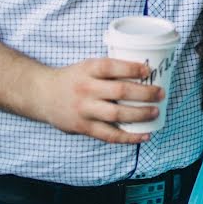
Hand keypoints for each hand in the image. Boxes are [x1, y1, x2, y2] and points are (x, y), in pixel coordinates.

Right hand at [37, 58, 163, 143]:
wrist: (42, 95)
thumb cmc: (73, 78)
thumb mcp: (87, 66)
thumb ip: (110, 69)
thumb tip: (145, 72)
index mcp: (88, 69)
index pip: (112, 67)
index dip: (132, 68)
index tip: (149, 70)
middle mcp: (86, 89)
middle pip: (120, 91)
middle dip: (145, 93)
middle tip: (161, 93)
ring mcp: (84, 110)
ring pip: (117, 114)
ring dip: (140, 114)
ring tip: (156, 112)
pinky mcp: (83, 127)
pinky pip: (109, 135)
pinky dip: (129, 137)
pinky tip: (144, 135)